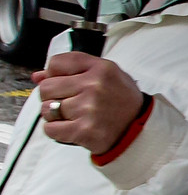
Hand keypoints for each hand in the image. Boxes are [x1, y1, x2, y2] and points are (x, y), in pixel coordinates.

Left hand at [32, 53, 146, 154]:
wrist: (143, 128)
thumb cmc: (122, 100)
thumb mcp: (105, 75)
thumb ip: (72, 69)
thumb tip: (37, 76)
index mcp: (101, 68)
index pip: (56, 64)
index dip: (55, 75)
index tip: (67, 84)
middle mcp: (94, 86)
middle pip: (46, 88)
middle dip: (53, 96)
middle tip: (71, 103)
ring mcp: (89, 109)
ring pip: (47, 109)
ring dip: (55, 115)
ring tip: (74, 117)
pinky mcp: (85, 131)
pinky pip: (51, 129)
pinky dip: (56, 131)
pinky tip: (71, 128)